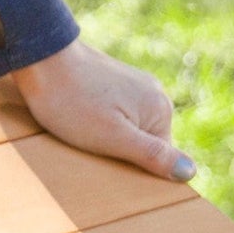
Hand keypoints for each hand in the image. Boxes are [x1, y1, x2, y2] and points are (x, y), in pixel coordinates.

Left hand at [12, 39, 196, 183]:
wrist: (42, 60)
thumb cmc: (73, 104)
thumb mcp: (114, 138)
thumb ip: (152, 155)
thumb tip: (190, 172)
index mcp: (161, 109)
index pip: (159, 159)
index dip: (132, 169)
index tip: (105, 164)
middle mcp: (154, 94)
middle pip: (144, 143)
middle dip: (120, 154)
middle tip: (90, 150)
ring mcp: (134, 85)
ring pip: (128, 130)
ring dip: (108, 140)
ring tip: (82, 134)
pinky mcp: (114, 82)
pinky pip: (115, 115)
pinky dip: (99, 125)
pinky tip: (79, 123)